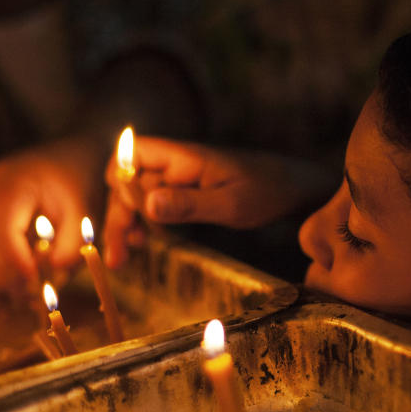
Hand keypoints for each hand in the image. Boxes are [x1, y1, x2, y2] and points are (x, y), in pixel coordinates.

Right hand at [0, 140, 96, 290]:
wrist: (74, 153)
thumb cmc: (82, 180)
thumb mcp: (85, 212)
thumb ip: (72, 245)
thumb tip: (54, 273)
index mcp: (14, 183)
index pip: (0, 230)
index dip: (14, 261)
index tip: (35, 281)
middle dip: (6, 272)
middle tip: (33, 291)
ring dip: (2, 270)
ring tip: (30, 284)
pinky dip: (2, 259)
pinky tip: (25, 268)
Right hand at [103, 137, 333, 266]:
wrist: (294, 188)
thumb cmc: (267, 191)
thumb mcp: (230, 204)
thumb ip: (189, 204)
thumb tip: (146, 204)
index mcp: (183, 157)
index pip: (129, 153)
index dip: (121, 181)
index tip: (130, 215)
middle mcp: (175, 163)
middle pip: (128, 179)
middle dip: (118, 214)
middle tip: (116, 258)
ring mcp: (180, 177)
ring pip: (138, 194)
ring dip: (126, 222)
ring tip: (121, 258)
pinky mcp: (186, 191)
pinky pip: (155, 202)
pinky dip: (144, 222)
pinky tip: (143, 243)